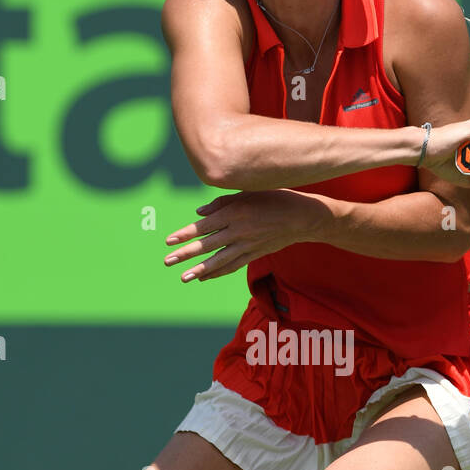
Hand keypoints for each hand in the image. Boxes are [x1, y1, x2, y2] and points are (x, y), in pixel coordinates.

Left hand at [164, 188, 326, 281]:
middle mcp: (240, 230)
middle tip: (167, 261)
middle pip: (208, 244)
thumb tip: (198, 214)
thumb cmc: (275, 198)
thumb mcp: (248, 192)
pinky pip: (233, 266)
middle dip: (186, 254)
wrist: (302, 217)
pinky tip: (204, 278)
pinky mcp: (255, 254)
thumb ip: (222, 203)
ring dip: (200, 270)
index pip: (204, 225)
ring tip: (183, 277)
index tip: (169, 241)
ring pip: (219, 260)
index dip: (185, 234)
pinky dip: (218, 272)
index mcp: (236, 211)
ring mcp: (248, 245)